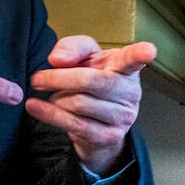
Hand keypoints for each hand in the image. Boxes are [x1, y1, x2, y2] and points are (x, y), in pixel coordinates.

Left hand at [27, 38, 156, 174]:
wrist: (95, 122)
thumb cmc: (91, 80)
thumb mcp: (84, 57)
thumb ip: (72, 48)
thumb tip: (58, 60)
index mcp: (125, 68)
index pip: (133, 60)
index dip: (140, 54)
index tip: (149, 50)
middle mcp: (130, 92)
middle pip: (90, 81)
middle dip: (58, 78)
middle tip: (37, 78)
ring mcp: (123, 117)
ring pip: (78, 103)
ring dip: (56, 98)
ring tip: (53, 96)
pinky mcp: (109, 137)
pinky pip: (74, 124)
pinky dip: (50, 114)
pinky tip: (36, 107)